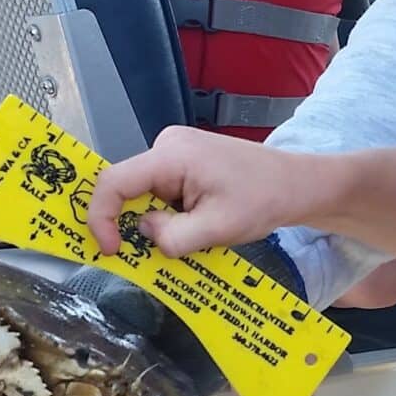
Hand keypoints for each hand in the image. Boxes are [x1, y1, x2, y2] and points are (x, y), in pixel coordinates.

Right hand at [88, 126, 310, 258]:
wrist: (294, 184)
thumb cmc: (263, 200)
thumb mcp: (216, 229)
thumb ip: (172, 237)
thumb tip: (144, 234)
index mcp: (171, 155)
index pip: (113, 182)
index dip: (101, 218)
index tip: (112, 250)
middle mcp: (166, 145)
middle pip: (126, 190)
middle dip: (136, 224)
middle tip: (163, 249)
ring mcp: (174, 151)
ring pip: (143, 195)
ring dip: (158, 222)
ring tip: (195, 233)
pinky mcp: (182, 161)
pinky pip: (158, 192)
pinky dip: (168, 215)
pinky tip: (197, 223)